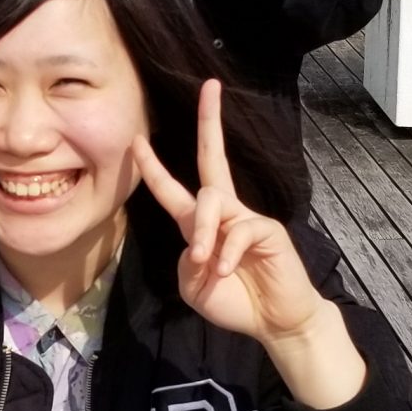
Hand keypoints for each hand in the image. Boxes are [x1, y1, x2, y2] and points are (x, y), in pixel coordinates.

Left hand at [133, 81, 361, 404]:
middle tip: (209, 87)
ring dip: (204, 232)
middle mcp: (225, 212)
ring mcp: (248, 218)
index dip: (154, 166)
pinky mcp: (269, 230)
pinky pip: (240, 230)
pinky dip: (227, 254)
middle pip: (212, 159)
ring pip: (214, 202)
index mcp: (201, 224)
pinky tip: (226, 272)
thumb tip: (199, 240)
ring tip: (206, 262)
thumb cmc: (233, 302)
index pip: (174, 189)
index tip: (137, 140)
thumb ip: (187, 260)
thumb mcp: (192, 284)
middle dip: (210, 122)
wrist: (274, 322)